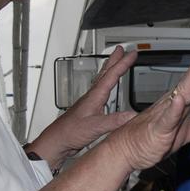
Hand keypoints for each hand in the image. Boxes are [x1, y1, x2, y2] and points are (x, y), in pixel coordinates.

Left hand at [29, 46, 139, 169]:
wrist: (57, 140)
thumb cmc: (70, 132)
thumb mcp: (95, 127)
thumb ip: (114, 121)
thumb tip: (132, 115)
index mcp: (94, 96)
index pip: (111, 75)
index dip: (123, 64)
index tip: (132, 54)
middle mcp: (92, 96)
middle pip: (105, 73)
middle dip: (115, 60)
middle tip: (122, 50)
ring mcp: (90, 102)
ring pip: (102, 80)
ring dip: (110, 69)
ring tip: (115, 61)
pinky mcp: (89, 109)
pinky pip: (100, 90)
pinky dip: (106, 83)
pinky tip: (107, 88)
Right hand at [108, 27, 189, 171]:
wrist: (126, 150)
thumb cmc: (152, 138)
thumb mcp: (186, 134)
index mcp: (184, 100)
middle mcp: (176, 101)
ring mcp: (168, 114)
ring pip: (185, 91)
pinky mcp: (159, 130)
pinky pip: (168, 118)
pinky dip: (174, 108)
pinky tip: (180, 98)